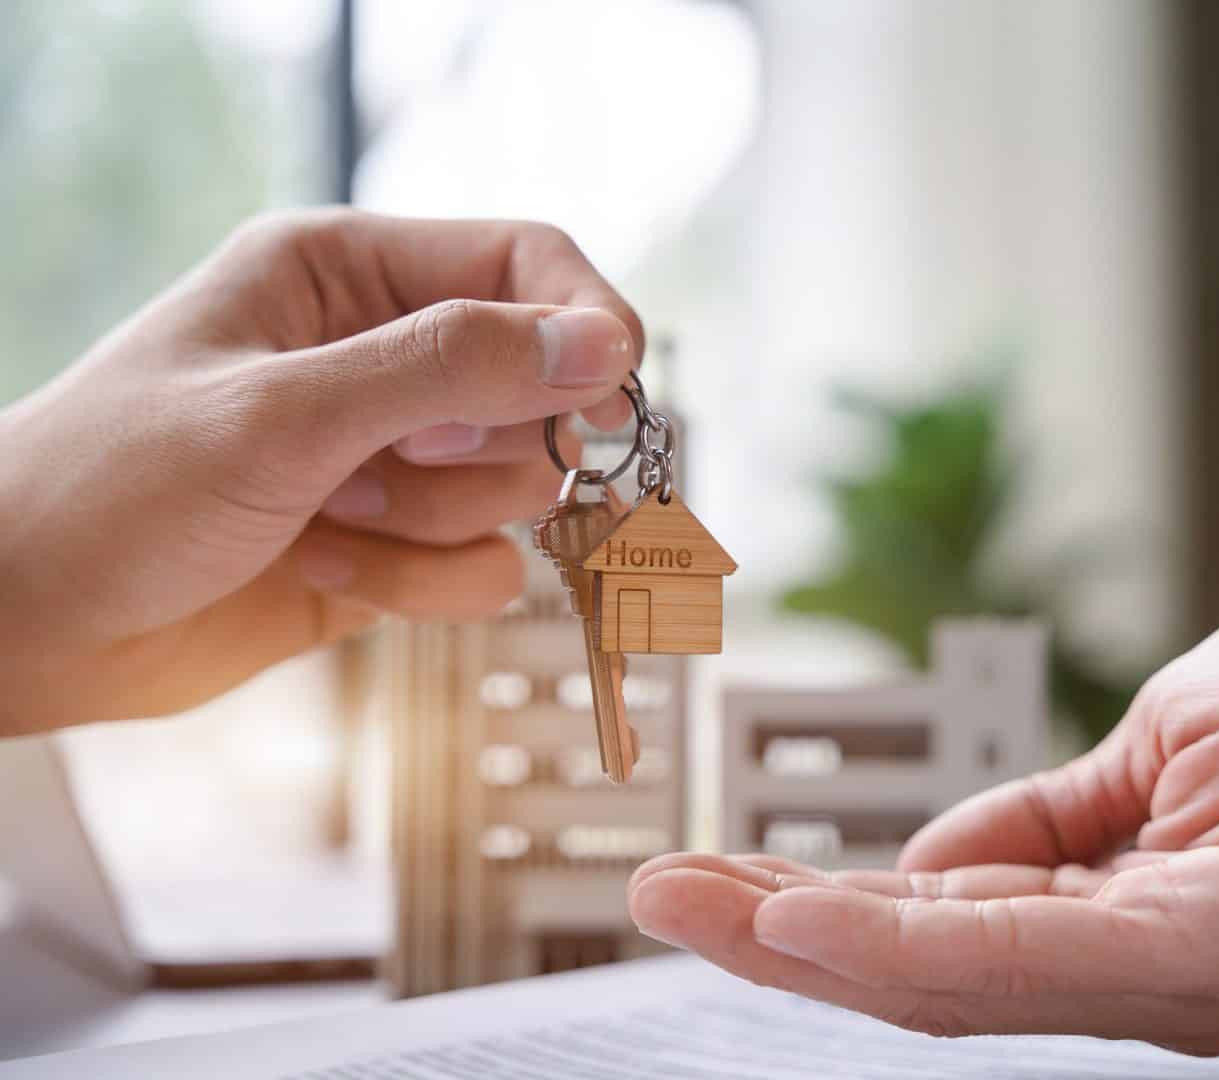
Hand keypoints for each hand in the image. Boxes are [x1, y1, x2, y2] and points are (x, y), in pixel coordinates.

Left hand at [0, 209, 640, 732]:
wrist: (29, 625)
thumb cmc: (116, 488)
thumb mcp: (283, 411)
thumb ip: (449, 367)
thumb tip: (603, 345)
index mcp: (348, 274)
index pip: (525, 264)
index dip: (584, 322)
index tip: (615, 393)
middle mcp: (383, 357)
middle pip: (541, 388)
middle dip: (480, 447)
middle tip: (388, 464)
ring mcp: (393, 456)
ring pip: (521, 488)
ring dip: (436, 521)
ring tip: (327, 518)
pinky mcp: (398, 544)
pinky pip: (487, 567)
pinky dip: (422, 583)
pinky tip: (327, 569)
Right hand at [629, 580, 1218, 1054]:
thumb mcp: (1146, 757)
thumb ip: (1034, 822)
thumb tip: (918, 856)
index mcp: (1122, 933)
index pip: (940, 942)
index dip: (816, 919)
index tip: (709, 881)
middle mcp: (1144, 980)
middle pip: (927, 979)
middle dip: (780, 942)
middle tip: (658, 900)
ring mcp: (1182, 975)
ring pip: (960, 979)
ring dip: (812, 945)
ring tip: (697, 906)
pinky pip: (1041, 953)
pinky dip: (917, 941)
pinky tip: (818, 918)